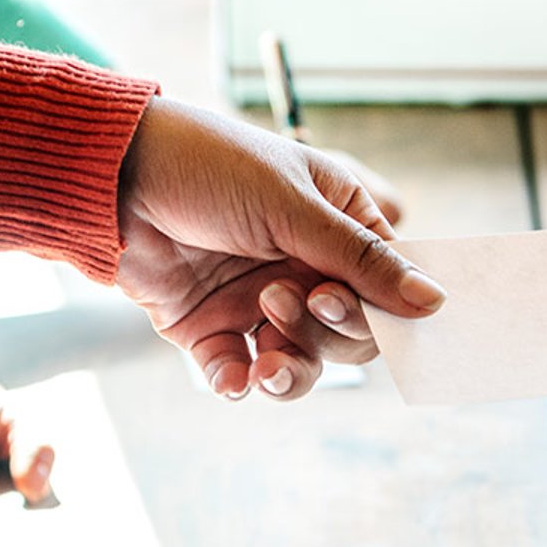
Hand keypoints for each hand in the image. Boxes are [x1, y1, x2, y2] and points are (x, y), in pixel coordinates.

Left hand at [114, 99, 444, 400]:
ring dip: (291, 370)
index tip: (342, 305)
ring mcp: (257, 300)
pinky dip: (240, 381)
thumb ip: (362, 260)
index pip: (385, 284)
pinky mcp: (211, 327)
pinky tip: (232, 375)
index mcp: (337, 225)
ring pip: (300, 362)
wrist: (112, 175)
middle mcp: (303, 267)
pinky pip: (240, 371)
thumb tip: (434, 302)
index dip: (377, 307)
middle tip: (282, 302)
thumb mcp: (293, 206)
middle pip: (348, 334)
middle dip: (325, 334)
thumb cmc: (208, 165)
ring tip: (266, 358)